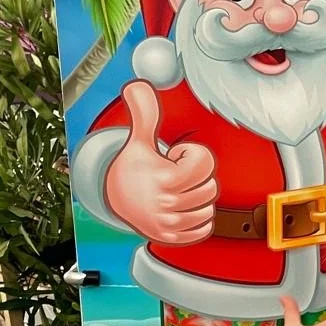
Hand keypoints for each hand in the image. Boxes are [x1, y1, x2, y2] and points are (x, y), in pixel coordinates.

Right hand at [105, 80, 218, 244]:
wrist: (115, 199)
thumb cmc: (133, 168)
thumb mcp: (138, 139)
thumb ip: (143, 112)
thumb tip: (137, 85)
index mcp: (164, 179)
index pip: (204, 164)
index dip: (192, 155)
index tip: (177, 157)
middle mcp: (167, 204)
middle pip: (210, 187)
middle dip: (197, 177)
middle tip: (177, 175)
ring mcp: (170, 224)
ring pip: (208, 208)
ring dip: (198, 198)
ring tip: (178, 191)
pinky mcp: (173, 239)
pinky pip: (204, 229)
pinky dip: (199, 219)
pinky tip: (184, 207)